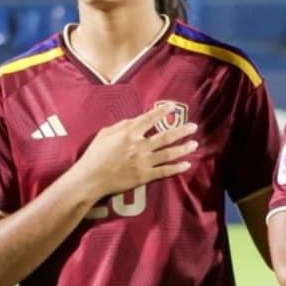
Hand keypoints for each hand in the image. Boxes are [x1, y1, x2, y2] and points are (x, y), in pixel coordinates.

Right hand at [76, 110, 198, 197]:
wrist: (90, 179)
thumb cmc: (94, 155)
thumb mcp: (104, 134)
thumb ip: (121, 125)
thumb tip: (136, 119)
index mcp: (129, 134)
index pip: (149, 119)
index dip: (162, 111)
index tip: (173, 106)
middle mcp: (139, 146)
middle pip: (166, 136)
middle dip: (182, 130)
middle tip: (194, 126)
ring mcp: (143, 162)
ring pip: (169, 153)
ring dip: (184, 148)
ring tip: (195, 144)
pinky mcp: (145, 176)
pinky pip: (165, 171)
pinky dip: (177, 168)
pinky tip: (187, 165)